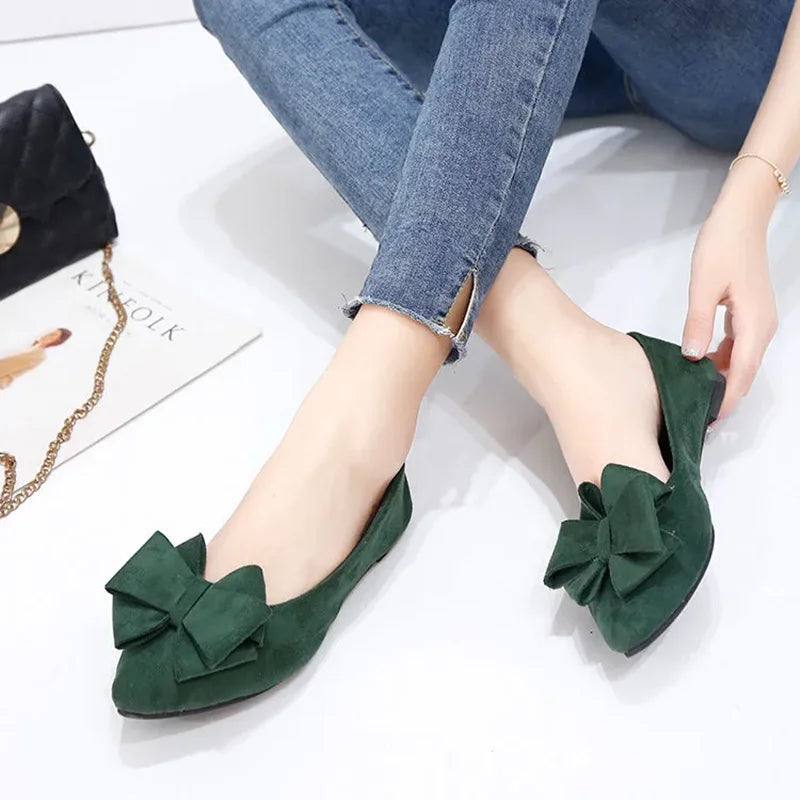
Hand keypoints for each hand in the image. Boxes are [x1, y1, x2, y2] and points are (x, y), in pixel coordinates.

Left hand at [681, 185, 777, 419]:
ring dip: (723, 377)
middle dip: (725, 394)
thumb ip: (698, 324)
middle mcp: (763, 327)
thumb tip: (694, 358)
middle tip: (698, 412)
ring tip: (696, 392)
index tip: (711, 419)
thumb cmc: (723, 246)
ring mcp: (760, 320)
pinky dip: (725, 359)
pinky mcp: (752, 313)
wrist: (741, 218)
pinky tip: (703, 362)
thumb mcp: (703, 287)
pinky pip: (740, 346)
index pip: (741, 373)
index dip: (727, 399)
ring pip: (743, 360)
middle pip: (745, 371)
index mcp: (754, 324)